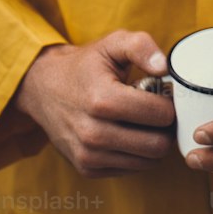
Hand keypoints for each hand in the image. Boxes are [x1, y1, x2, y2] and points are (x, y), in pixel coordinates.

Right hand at [13, 29, 175, 177]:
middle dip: (164, 128)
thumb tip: (164, 68)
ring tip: (140, 121)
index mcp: (103, 99)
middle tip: (156, 111)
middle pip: (157, 145)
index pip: (160, 115)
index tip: (161, 94)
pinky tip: (126, 132)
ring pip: (147, 162)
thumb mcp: (112, 44)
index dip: (168, 103)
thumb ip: (141, 47)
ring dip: (151, 142)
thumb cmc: (86, 66)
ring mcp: (88, 155)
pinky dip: (135, 154)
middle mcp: (93, 132)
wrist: (44, 88)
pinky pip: (130, 169)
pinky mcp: (86, 169)